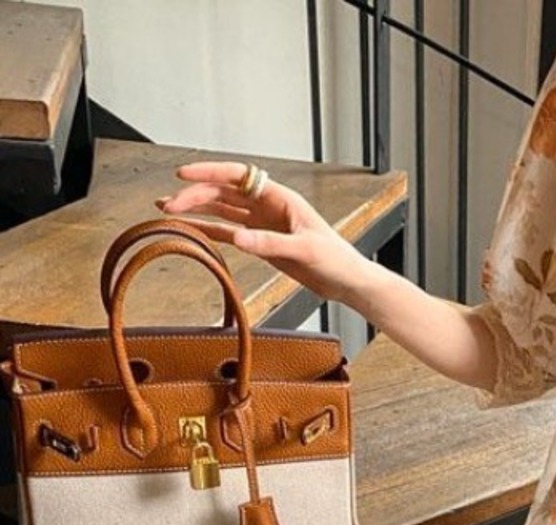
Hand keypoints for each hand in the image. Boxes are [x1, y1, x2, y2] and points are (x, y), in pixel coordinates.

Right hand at [154, 162, 374, 305]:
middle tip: (169, 203)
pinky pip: (230, 231)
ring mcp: (263, 224)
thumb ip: (271, 244)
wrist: (347, 281)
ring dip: (197, 209)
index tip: (183, 175)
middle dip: (195, 195)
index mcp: (279, 197)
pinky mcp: (262, 242)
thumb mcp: (305, 250)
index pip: (238, 176)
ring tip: (168, 210)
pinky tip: (190, 229)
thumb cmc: (336, 260)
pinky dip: (210, 230)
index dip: (209, 172)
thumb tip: (238, 239)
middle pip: (224, 192)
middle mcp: (268, 206)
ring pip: (223, 210)